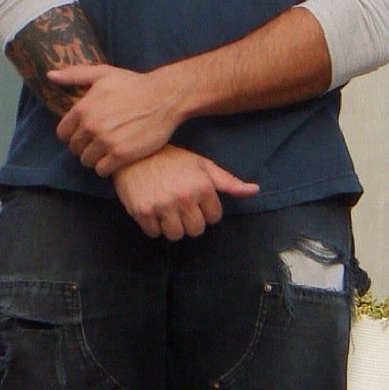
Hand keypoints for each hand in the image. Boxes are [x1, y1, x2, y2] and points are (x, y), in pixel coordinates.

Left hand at [50, 64, 183, 176]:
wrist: (164, 97)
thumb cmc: (134, 84)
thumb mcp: (103, 74)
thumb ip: (74, 75)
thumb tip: (51, 75)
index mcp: (83, 108)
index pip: (63, 133)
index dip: (72, 135)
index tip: (84, 134)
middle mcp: (91, 126)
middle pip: (75, 149)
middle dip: (84, 147)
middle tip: (98, 143)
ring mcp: (106, 141)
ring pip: (87, 161)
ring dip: (95, 158)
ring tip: (106, 151)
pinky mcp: (121, 155)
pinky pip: (102, 170)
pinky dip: (106, 168)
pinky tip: (114, 159)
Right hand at [112, 144, 258, 239]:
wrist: (133, 153)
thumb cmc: (171, 159)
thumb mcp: (202, 165)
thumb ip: (228, 182)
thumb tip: (255, 190)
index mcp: (202, 186)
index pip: (214, 218)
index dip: (204, 211)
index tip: (194, 201)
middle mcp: (184, 197)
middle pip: (196, 230)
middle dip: (189, 221)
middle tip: (179, 207)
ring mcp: (163, 205)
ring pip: (175, 235)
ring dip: (171, 226)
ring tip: (165, 210)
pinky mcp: (143, 211)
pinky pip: (153, 233)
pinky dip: (152, 226)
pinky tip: (151, 209)